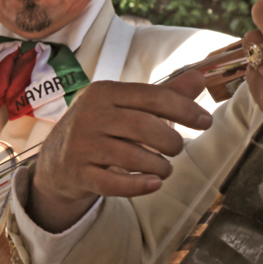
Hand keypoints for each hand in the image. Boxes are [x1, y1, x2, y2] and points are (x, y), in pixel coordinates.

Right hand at [28, 71, 211, 231]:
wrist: (56, 159)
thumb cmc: (103, 127)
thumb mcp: (127, 106)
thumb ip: (164, 94)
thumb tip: (200, 78)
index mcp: (104, 92)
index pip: (152, 96)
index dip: (184, 108)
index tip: (206, 121)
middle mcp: (90, 114)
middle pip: (143, 126)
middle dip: (170, 140)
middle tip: (177, 149)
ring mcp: (82, 144)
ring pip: (131, 157)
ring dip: (159, 165)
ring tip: (165, 168)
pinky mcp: (78, 172)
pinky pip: (113, 183)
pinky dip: (139, 186)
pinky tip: (155, 183)